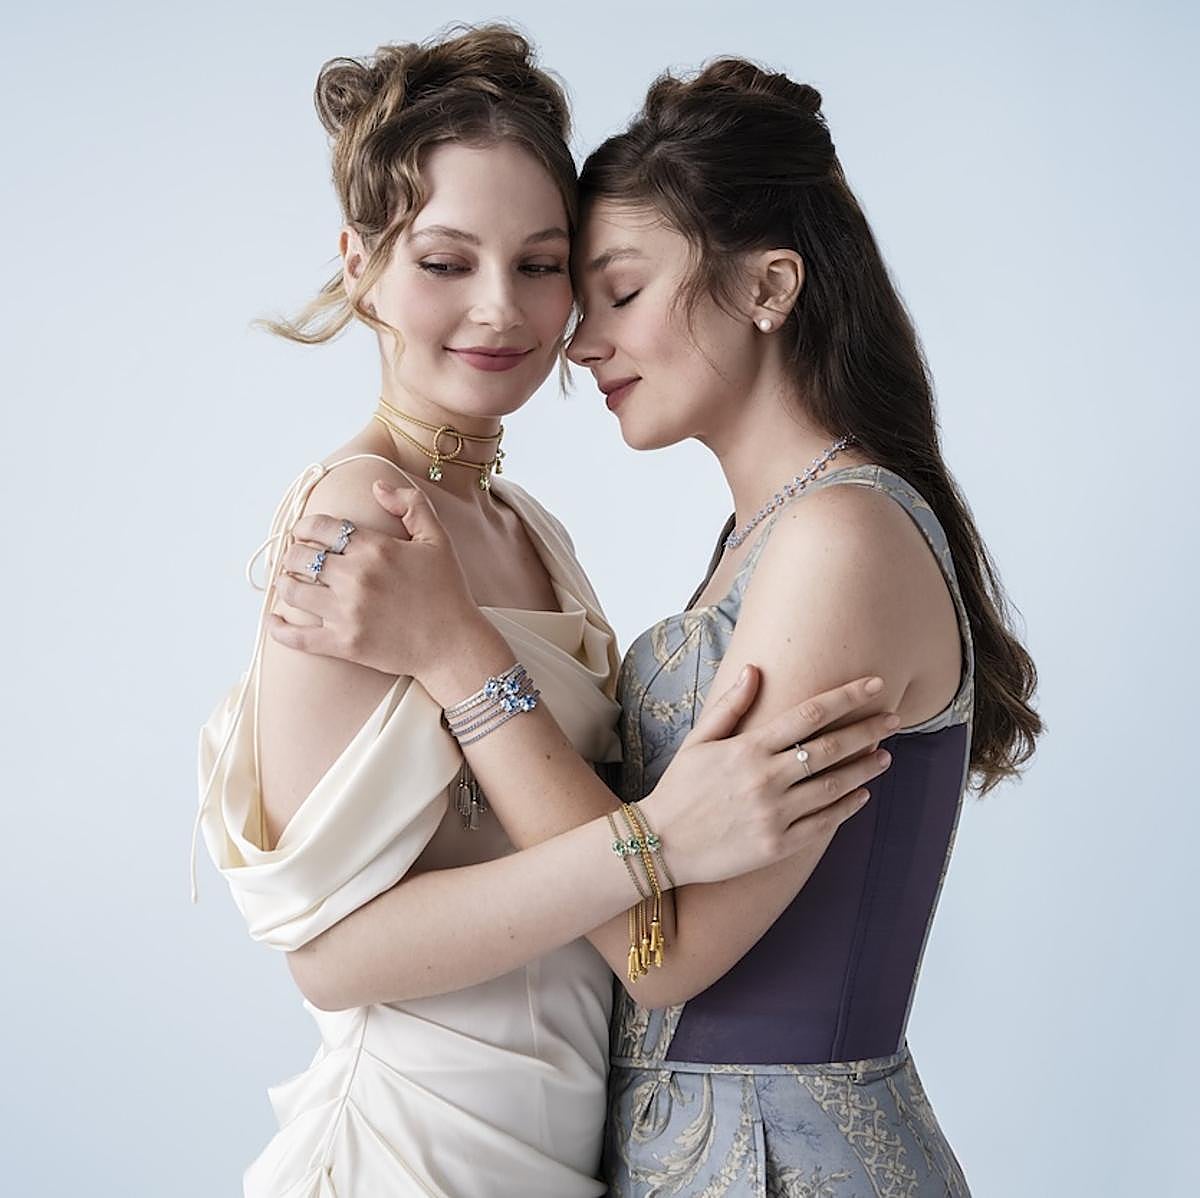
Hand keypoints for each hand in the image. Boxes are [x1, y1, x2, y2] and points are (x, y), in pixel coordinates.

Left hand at [268, 481, 482, 678]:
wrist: (454, 645)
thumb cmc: (447, 592)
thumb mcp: (437, 540)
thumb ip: (410, 505)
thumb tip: (376, 486)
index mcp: (375, 548)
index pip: (320, 527)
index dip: (304, 527)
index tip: (303, 533)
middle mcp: (355, 577)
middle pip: (299, 556)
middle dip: (292, 554)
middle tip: (297, 558)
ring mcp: (346, 612)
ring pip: (292, 590)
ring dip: (286, 584)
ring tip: (291, 583)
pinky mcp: (343, 644)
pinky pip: (297, 636)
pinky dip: (279, 629)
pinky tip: (274, 621)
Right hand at [640, 668, 896, 887]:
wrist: (660, 844)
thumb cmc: (679, 788)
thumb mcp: (697, 741)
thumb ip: (729, 706)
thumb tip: (754, 670)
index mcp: (747, 749)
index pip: (808, 714)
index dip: (846, 697)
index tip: (873, 684)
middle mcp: (765, 779)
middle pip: (830, 748)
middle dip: (868, 730)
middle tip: (894, 719)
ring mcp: (774, 814)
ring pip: (833, 786)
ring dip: (864, 769)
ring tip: (885, 757)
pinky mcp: (778, 845)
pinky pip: (823, 823)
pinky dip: (847, 807)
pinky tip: (862, 794)